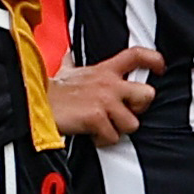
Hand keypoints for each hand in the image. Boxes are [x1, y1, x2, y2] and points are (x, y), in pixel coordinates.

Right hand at [49, 46, 164, 144]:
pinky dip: (103, 140)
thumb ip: (73, 62)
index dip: (155, 59)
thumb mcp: (66, 71)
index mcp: (104, 70)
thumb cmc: (50, 91)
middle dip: (139, 107)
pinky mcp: (96, 118)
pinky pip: (113, 137)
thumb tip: (70, 53)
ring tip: (102, 126)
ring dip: (118, 129)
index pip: (137, 56)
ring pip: (133, 123)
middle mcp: (109, 84)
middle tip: (124, 112)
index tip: (161, 68)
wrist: (32, 104)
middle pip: (148, 94)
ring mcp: (104, 101)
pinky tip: (92, 134)